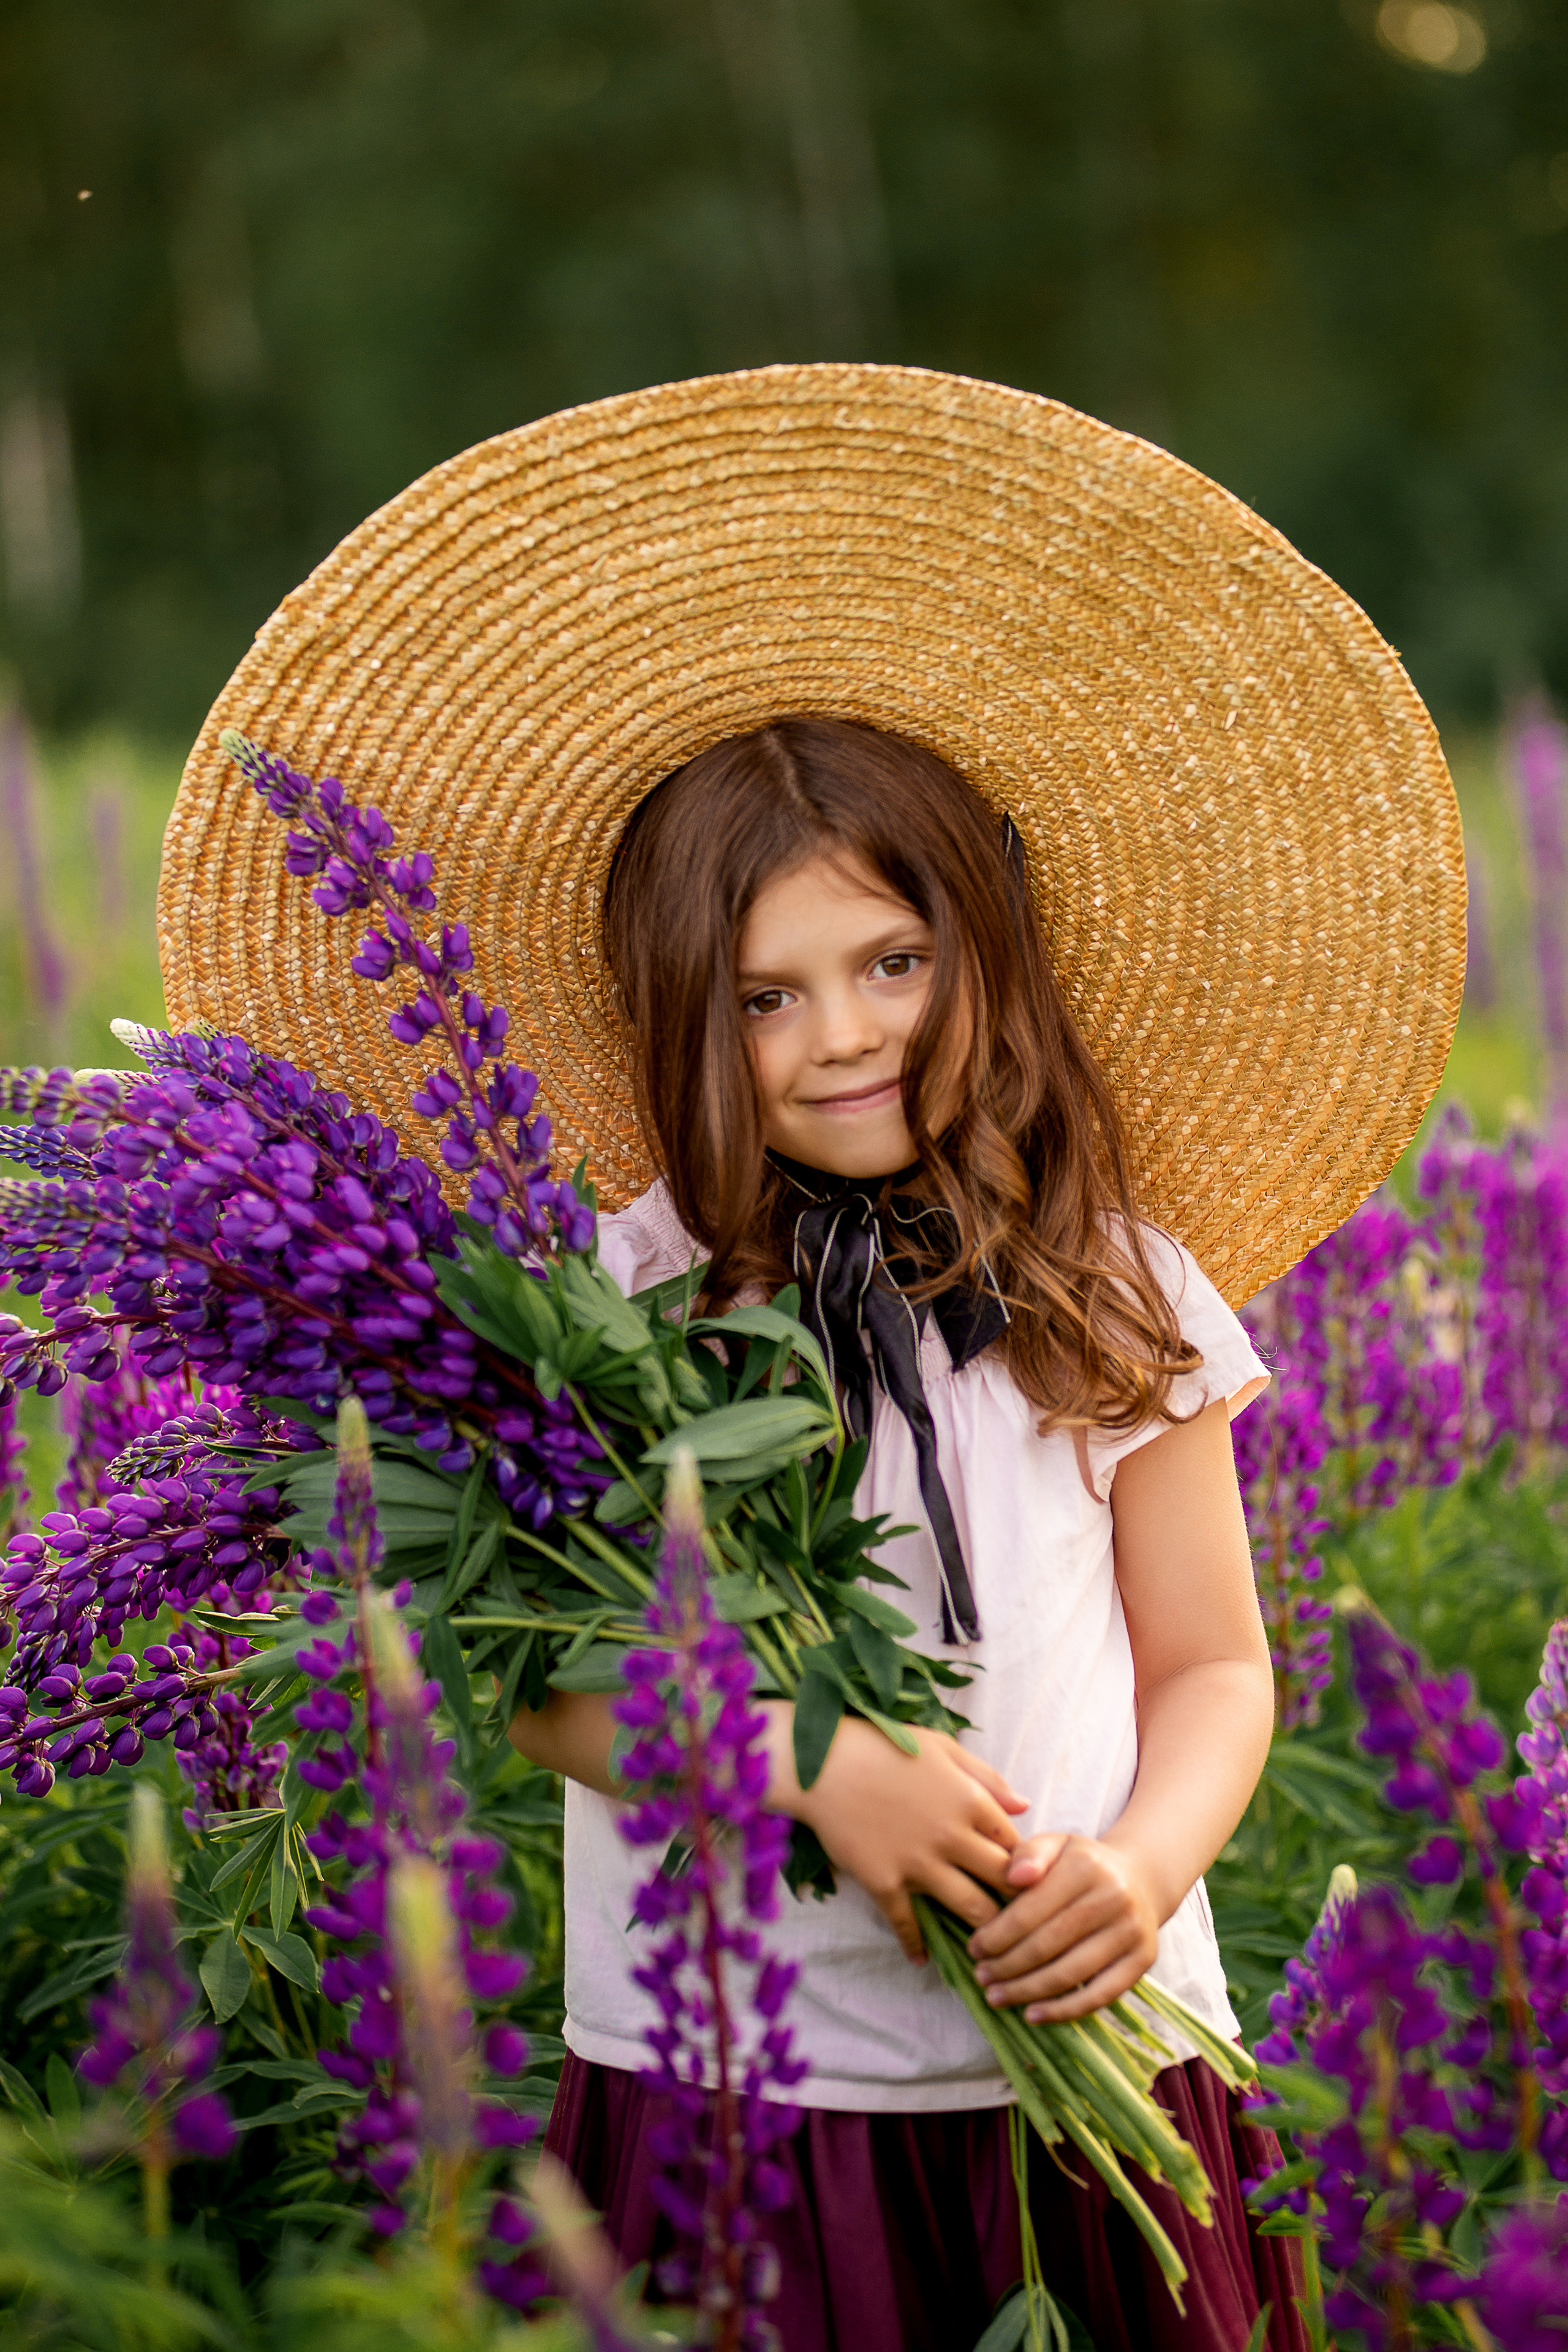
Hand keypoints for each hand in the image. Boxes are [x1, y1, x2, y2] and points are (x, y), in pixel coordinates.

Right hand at [772, 1712, 1026, 1961]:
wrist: (821, 1762)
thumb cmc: (884, 1745)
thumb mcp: (943, 1748)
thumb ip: (987, 1778)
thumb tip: (1024, 1807)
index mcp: (970, 1800)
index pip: (1015, 1843)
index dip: (1024, 1862)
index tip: (1023, 1878)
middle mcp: (952, 1835)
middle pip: (1003, 1881)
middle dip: (1017, 1901)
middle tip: (1022, 1918)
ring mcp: (918, 1862)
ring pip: (970, 1907)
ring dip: (985, 1929)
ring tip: (989, 1943)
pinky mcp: (884, 1882)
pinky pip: (907, 1924)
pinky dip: (916, 1946)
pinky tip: (921, 1959)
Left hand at [966, 1833, 1159, 2022]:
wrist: (1139, 1878)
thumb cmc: (1081, 1864)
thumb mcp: (1055, 1845)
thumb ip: (1029, 1854)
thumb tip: (1013, 1878)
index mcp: (1086, 1866)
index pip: (1031, 1910)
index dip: (997, 1935)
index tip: (974, 1949)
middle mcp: (1114, 1898)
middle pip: (1048, 1945)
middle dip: (1007, 1966)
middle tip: (981, 1976)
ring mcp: (1132, 1931)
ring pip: (1070, 1974)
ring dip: (1027, 1991)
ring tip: (997, 1996)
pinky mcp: (1143, 1960)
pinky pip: (1099, 1995)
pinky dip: (1064, 2011)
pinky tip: (1033, 2015)